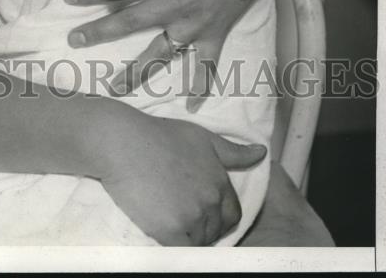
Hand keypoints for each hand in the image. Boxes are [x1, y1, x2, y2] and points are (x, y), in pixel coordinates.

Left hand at [63, 0, 250, 109]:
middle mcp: (171, 6)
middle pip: (128, 20)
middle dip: (99, 30)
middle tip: (73, 39)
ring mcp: (191, 26)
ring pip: (158, 53)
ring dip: (135, 71)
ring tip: (113, 88)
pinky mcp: (212, 36)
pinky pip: (207, 65)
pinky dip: (201, 85)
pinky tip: (193, 105)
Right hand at [100, 114, 266, 244]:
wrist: (124, 142)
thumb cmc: (159, 135)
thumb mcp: (201, 137)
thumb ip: (233, 151)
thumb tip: (262, 152)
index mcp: (219, 180)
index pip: (232, 213)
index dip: (218, 216)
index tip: (200, 211)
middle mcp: (210, 200)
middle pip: (216, 230)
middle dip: (204, 227)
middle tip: (181, 215)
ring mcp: (192, 216)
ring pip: (199, 241)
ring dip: (188, 236)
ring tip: (168, 218)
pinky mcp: (170, 230)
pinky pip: (182, 250)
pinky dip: (176, 245)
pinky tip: (163, 232)